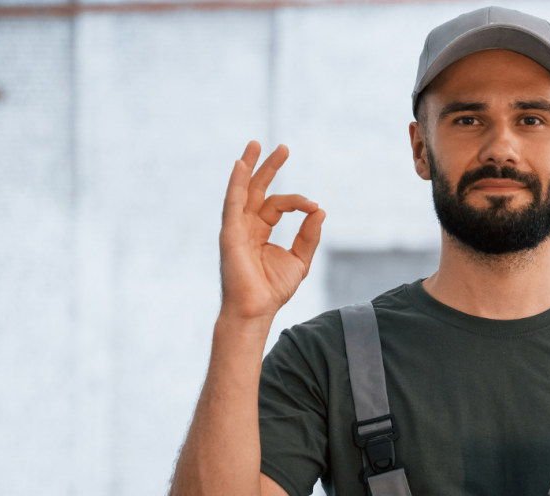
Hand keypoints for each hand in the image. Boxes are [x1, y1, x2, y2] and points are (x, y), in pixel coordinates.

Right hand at [218, 141, 325, 320]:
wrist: (257, 309)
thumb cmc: (273, 290)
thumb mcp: (299, 259)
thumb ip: (309, 235)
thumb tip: (320, 210)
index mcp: (259, 231)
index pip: (277, 205)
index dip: (298, 202)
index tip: (314, 207)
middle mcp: (245, 226)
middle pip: (256, 190)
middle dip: (268, 167)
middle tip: (283, 147)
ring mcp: (235, 228)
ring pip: (242, 191)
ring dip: (249, 166)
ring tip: (256, 144)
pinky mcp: (229, 233)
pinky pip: (232, 203)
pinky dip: (235, 183)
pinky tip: (240, 165)